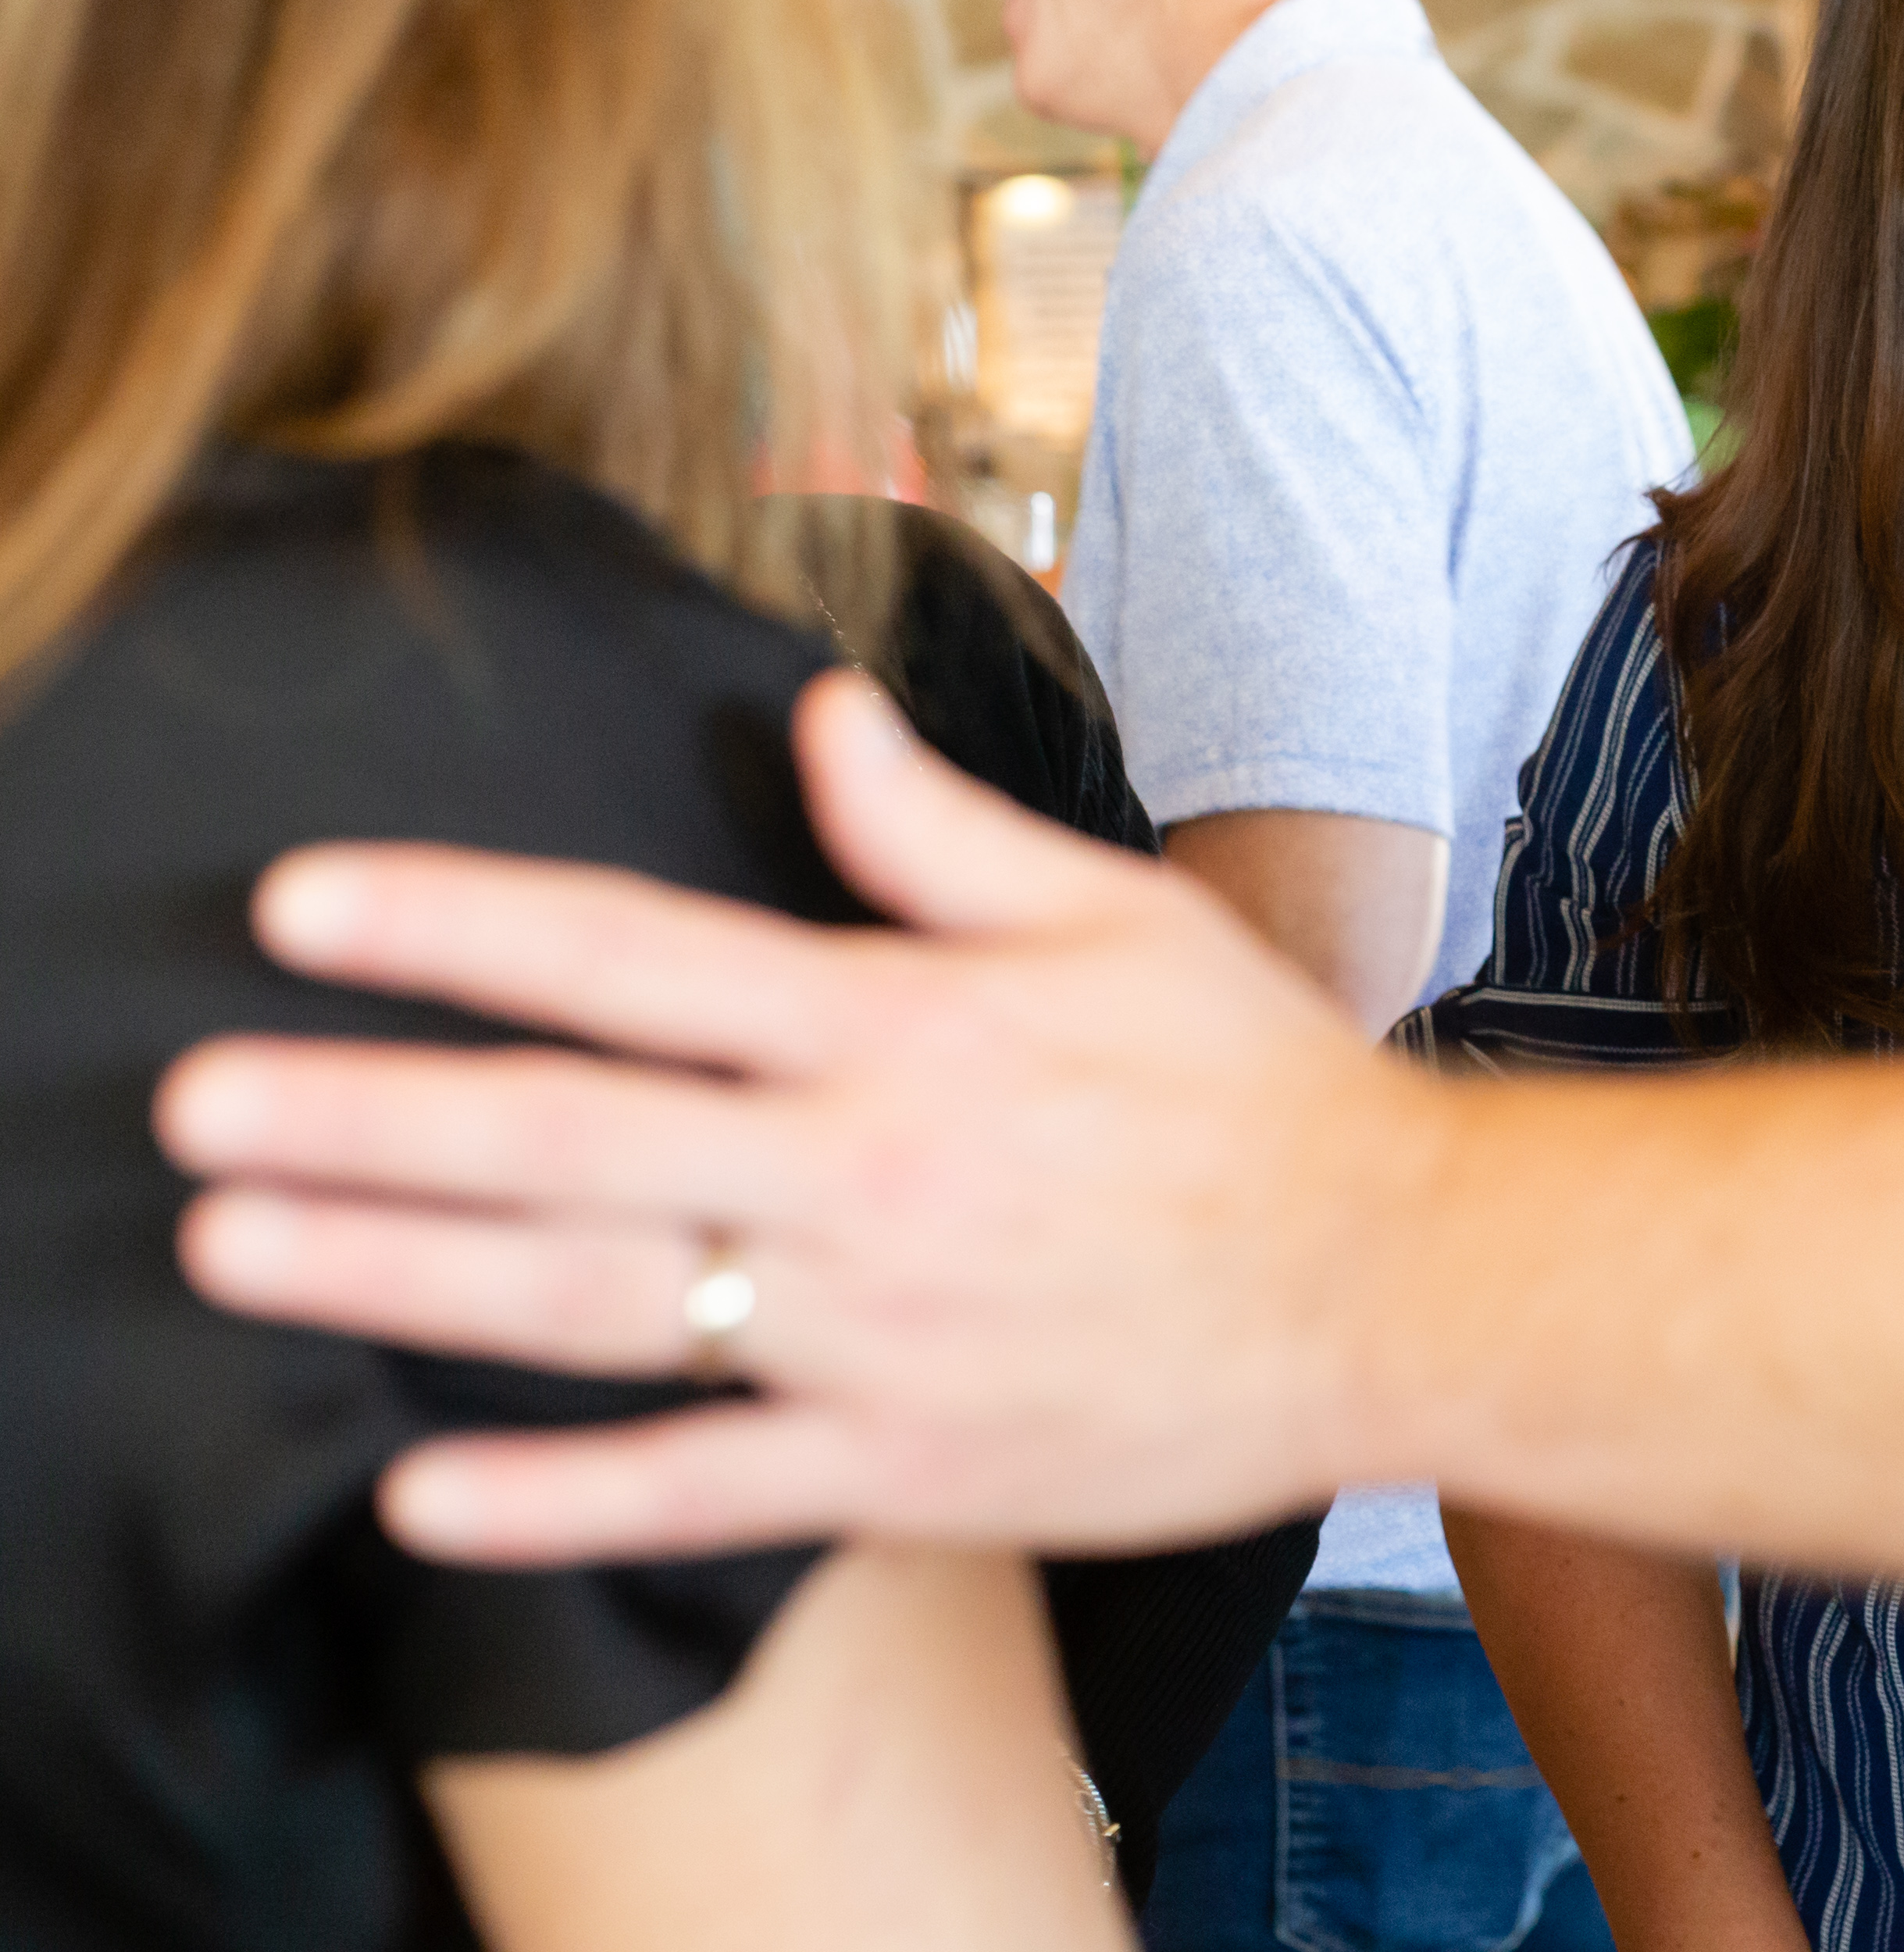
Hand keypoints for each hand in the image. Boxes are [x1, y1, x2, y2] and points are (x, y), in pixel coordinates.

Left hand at [154, 672, 1428, 1566]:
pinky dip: (557, 1500)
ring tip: (238, 1252)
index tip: (303, 911)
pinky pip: (700, 1488)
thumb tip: (811, 714)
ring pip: (596, 1305)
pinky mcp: (906, 1464)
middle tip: (195, 1107)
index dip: (459, 926)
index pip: (637, 956)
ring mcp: (876, 1332)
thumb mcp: (1114, 913)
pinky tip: (419, 1499)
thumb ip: (939, 829)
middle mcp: (866, 1175)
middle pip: (568, 1137)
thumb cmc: (1256, 1086)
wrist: (1398, 1281)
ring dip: (400, 1277)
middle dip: (363, 1116)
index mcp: (906, 1027)